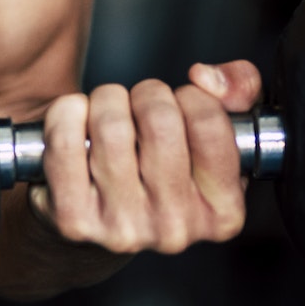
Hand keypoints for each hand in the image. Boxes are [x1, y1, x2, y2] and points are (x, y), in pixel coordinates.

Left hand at [30, 60, 260, 254]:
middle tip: (139, 108)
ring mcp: (123, 226)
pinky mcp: (74, 218)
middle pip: (158, 118)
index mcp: (222, 213)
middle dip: (145, 95)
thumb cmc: (163, 173)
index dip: (190, 97)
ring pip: (110, 123)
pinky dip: (66, 113)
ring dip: (106, 101)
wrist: (99, 225)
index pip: (209, 122)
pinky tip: (76, 123)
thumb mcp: (217, 137)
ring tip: (109, 116)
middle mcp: (176, 228)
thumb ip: (239, 91)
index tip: (180, 106)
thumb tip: (207, 78)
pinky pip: (65, 139)